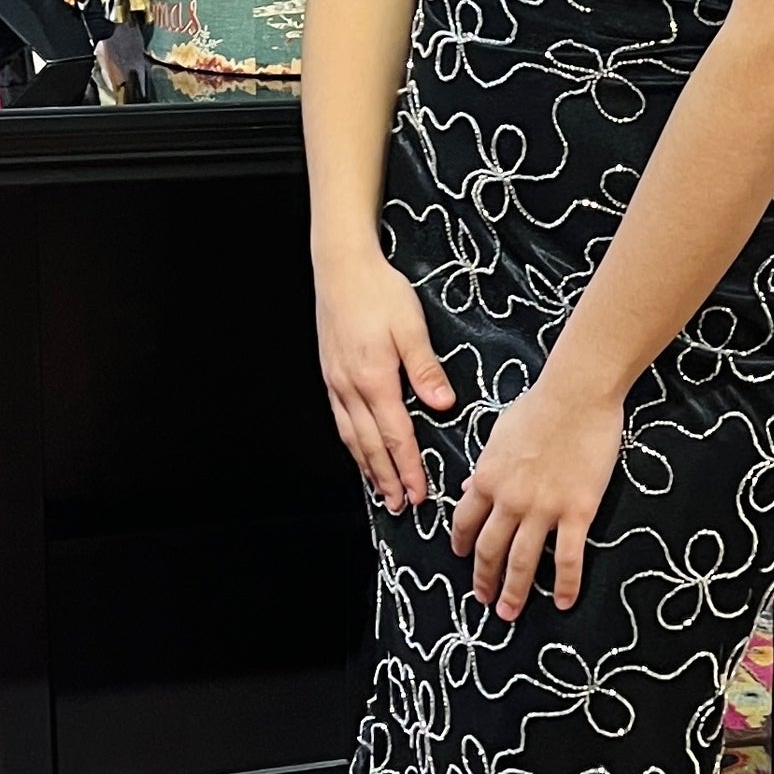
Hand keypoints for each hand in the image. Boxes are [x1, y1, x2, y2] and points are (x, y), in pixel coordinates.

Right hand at [315, 246, 454, 512]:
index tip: (420, 493)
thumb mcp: (411, 327)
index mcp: (375, 380)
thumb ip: (426, 370)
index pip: (395, 436)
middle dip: (387, 479)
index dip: (408, 468)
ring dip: (367, 467)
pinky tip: (359, 451)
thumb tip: (443, 406)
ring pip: (351, 437)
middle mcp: (350, 388)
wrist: (341, 267)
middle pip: (370, 446)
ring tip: (381, 490)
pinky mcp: (330, 374)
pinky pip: (341, 420)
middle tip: (401, 506)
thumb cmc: (379, 292)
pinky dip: (351, 444)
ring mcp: (336, 382)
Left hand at [451, 368, 621, 617]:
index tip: (464, 559)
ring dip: (514, 592)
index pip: (465, 522)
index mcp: (487, 478)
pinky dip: (566, 584)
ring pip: (522, 561)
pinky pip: (569, 557)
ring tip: (509, 613)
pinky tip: (565, 602)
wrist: (577, 394)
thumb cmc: (539, 405)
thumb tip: (469, 489)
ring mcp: (543, 509)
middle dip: (483, 580)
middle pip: (490, 550)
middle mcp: (509, 500)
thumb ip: (484, 467)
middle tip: (484, 600)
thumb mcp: (497, 434)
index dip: (463, 545)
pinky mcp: (577, 511)